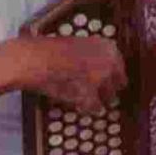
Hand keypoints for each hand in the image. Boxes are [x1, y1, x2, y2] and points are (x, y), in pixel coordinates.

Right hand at [5, 34, 125, 106]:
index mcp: (108, 46)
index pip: (120, 68)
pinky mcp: (92, 95)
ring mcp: (103, 79)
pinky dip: (86, 108)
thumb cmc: (52, 52)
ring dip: (96, 99)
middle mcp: (110, 61)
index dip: (109, 77)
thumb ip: (96, 58)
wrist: (36, 59)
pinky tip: (76, 102)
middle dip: (106, 90)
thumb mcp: (79, 47)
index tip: (102, 82)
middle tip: (91, 92)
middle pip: (117, 85)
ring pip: (108, 98)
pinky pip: (95, 108)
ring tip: (79, 95)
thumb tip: (104, 73)